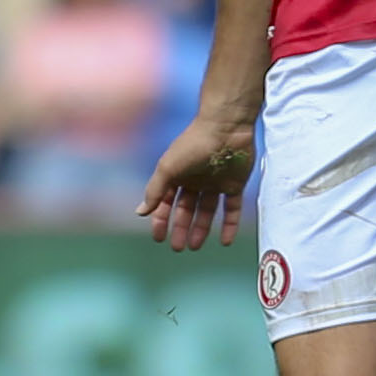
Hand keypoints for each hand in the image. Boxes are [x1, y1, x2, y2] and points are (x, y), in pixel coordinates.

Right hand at [137, 109, 255, 249]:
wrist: (226, 127)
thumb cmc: (193, 144)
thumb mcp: (168, 168)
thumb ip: (155, 191)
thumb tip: (139, 212)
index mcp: (178, 175)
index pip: (166, 202)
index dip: (161, 220)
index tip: (159, 238)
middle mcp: (196, 180)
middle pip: (186, 210)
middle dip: (181, 228)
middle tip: (178, 247)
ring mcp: (216, 183)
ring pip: (207, 211)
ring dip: (201, 229)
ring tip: (195, 246)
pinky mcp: (235, 185)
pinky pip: (232, 209)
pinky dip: (230, 225)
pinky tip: (225, 241)